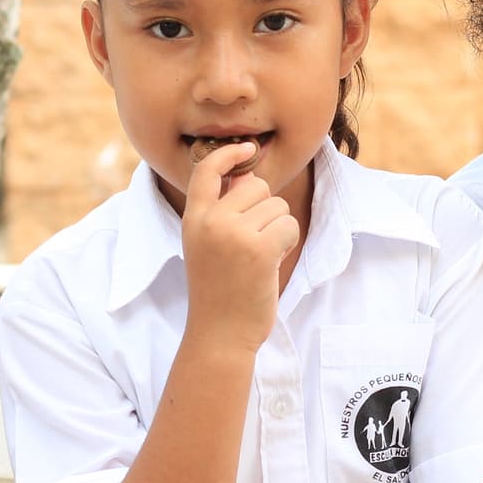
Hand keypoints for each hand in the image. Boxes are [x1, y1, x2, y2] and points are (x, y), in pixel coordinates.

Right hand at [179, 141, 298, 352]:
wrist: (219, 333)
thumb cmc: (218, 291)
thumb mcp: (206, 246)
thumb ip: (221, 212)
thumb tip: (249, 177)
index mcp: (193, 218)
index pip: (207, 170)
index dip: (229, 154)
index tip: (247, 148)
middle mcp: (211, 221)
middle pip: (256, 186)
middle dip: (265, 210)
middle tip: (253, 245)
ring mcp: (234, 234)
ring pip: (277, 206)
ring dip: (278, 229)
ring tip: (259, 258)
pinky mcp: (260, 249)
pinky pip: (288, 225)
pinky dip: (287, 242)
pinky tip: (271, 263)